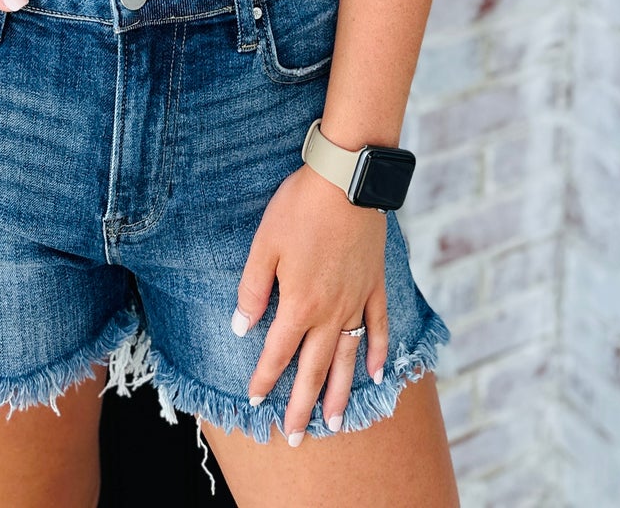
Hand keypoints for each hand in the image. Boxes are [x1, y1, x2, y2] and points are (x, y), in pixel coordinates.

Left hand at [233, 162, 389, 442]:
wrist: (347, 180)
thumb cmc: (299, 208)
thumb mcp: (263, 245)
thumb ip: (252, 291)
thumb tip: (240, 328)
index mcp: (299, 304)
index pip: (277, 353)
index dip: (264, 379)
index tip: (254, 402)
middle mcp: (330, 312)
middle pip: (314, 369)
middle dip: (302, 406)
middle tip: (295, 438)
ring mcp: (356, 301)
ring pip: (348, 359)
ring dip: (341, 393)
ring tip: (336, 424)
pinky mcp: (375, 285)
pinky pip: (378, 328)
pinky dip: (379, 353)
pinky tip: (378, 375)